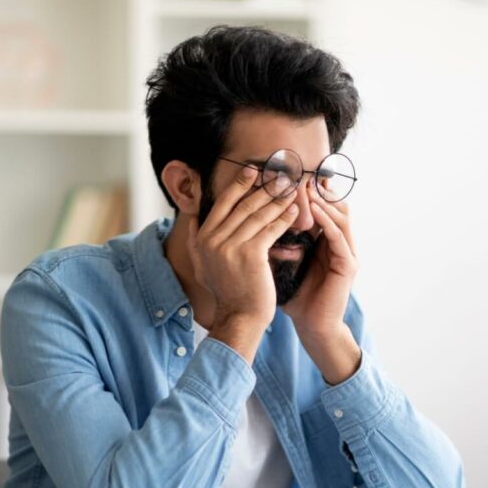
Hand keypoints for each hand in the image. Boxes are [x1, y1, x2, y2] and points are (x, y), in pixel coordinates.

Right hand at [187, 166, 298, 359]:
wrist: (239, 317)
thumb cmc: (227, 292)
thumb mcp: (202, 266)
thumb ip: (196, 241)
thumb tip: (192, 218)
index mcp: (203, 238)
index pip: (223, 203)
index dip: (239, 184)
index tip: (253, 170)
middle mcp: (213, 240)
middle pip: (243, 205)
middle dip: (263, 187)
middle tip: (279, 175)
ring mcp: (231, 246)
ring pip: (258, 215)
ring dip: (277, 200)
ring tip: (291, 189)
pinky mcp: (250, 255)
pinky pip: (270, 230)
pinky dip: (284, 219)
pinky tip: (294, 211)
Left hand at [283, 186, 361, 382]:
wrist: (311, 327)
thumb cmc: (296, 297)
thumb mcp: (282, 262)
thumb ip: (275, 240)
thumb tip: (249, 219)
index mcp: (325, 240)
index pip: (320, 206)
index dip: (307, 190)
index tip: (287, 176)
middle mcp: (340, 242)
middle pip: (334, 205)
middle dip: (318, 189)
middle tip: (299, 173)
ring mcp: (348, 252)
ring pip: (340, 216)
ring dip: (323, 200)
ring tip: (306, 186)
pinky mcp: (348, 265)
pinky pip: (339, 236)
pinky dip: (327, 221)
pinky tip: (314, 211)